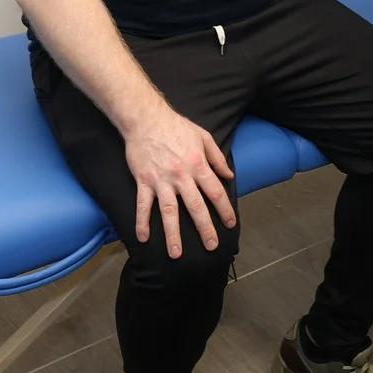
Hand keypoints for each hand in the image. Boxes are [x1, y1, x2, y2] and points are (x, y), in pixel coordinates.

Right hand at [122, 105, 237, 257]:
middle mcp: (181, 176)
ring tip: (176, 253)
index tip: (230, 224)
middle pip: (195, 207)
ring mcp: (161, 180)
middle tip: (211, 246)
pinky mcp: (144, 181)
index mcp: (198, 165)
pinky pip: (143, 205)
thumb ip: (217, 158)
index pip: (215, 192)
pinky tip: (143, 238)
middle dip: (205, 228)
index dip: (224, 209)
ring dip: (172, 234)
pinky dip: (142, 222)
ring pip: (169, 211)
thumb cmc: (176, 126)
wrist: (146, 118)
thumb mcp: (203, 137)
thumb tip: (229, 176)